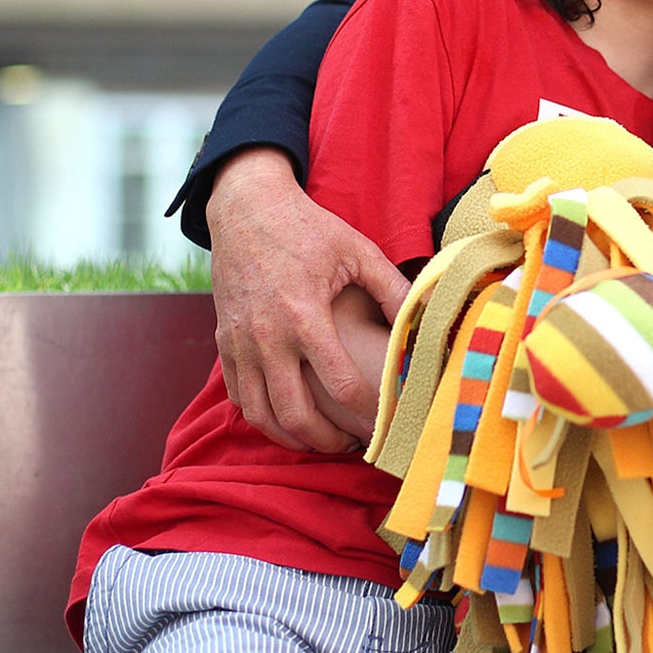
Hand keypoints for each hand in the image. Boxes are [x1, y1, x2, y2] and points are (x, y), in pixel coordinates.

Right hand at [206, 148, 410, 452]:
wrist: (246, 209)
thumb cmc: (308, 229)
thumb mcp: (358, 252)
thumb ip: (394, 291)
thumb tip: (428, 322)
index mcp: (304, 314)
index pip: (341, 385)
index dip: (369, 412)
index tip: (388, 422)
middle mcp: (267, 336)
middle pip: (296, 415)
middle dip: (329, 440)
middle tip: (355, 443)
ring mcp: (240, 343)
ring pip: (261, 416)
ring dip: (294, 438)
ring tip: (325, 440)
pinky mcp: (223, 344)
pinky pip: (239, 399)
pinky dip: (264, 419)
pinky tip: (291, 420)